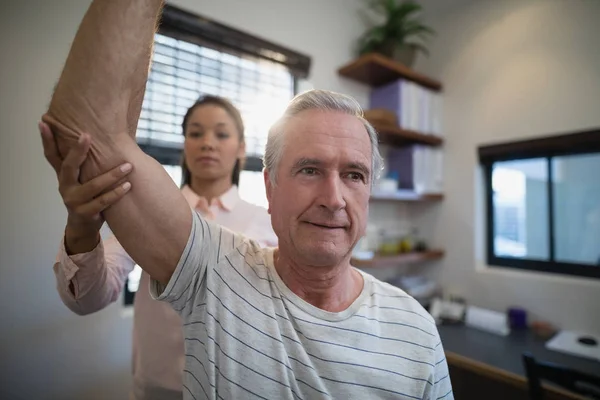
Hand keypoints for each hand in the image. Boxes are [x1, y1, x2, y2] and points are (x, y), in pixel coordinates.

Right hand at [39, 122, 132, 253]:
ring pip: (93, 186)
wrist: (82, 226)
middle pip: (68, 167)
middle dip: (78, 151)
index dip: (46, 140)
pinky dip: (116, 193)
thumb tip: (102, 137)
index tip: (43, 122)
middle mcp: (64, 186)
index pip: (51, 155)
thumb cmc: (86, 196)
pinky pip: (103, 201)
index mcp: (63, 176)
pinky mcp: (84, 213)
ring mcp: (73, 201)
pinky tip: (128, 185)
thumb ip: (85, 163)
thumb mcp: (81, 179)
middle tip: (87, 136)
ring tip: (128, 166)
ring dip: (112, 176)